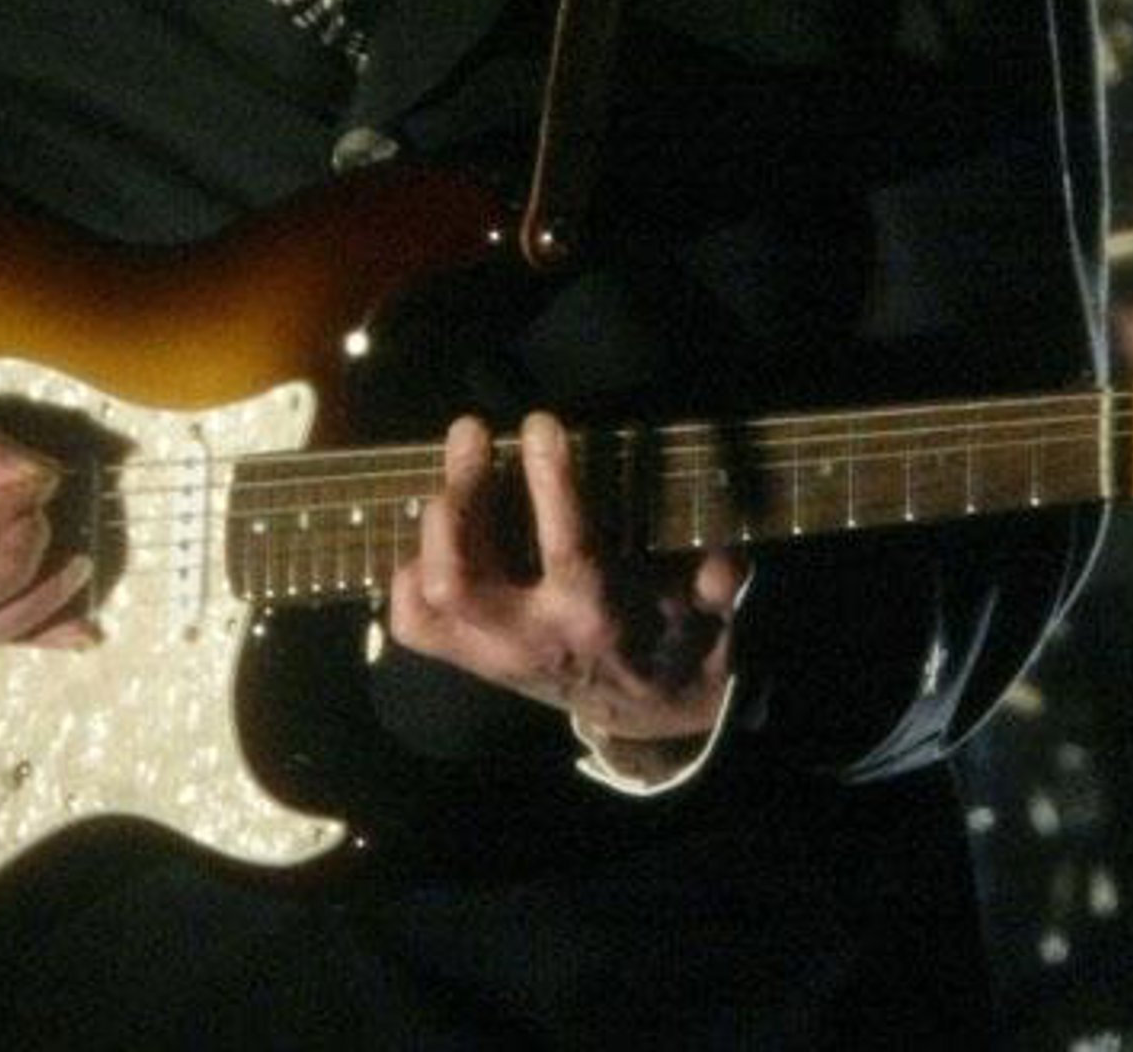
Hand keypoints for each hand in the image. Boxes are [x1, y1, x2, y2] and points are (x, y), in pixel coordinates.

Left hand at [388, 411, 743, 749]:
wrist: (642, 712)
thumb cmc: (674, 640)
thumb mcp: (710, 615)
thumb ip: (717, 586)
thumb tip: (725, 558)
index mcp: (592, 616)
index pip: (564, 546)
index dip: (549, 481)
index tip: (539, 421)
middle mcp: (528, 637)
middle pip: (459, 576)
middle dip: (458, 496)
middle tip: (471, 431)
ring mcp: (489, 652)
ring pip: (426, 597)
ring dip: (430, 525)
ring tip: (455, 467)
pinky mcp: (467, 659)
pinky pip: (412, 622)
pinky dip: (407, 573)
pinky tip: (436, 528)